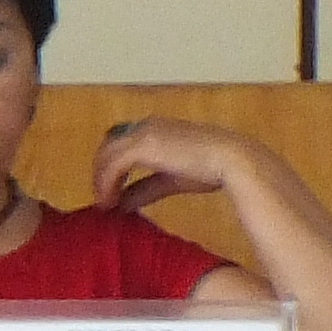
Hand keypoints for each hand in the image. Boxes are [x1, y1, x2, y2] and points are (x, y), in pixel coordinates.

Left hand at [90, 115, 259, 214]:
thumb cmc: (210, 168)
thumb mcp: (170, 179)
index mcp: (154, 129)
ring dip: (101, 180)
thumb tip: (124, 204)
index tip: (111, 191)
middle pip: (108, 146)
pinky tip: (110, 202)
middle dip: (101, 172)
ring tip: (105, 204)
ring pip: (106, 155)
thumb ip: (146, 188)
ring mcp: (143, 133)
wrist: (231, 159)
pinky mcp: (143, 145)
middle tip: (103, 198)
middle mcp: (145, 126)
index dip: (110, 166)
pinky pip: (113, 165)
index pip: (119, 143)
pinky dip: (107, 183)